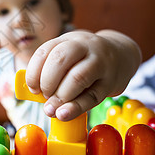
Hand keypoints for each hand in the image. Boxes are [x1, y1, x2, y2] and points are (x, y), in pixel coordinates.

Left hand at [25, 30, 140, 120]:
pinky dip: (75, 108)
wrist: (122, 55)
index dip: (33, 73)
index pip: (44, 51)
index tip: (33, 88)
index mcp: (67, 39)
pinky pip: (92, 96)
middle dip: (46, 82)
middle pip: (59, 59)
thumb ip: (51, 71)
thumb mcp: (69, 57)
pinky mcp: (111, 81)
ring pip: (77, 77)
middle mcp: (84, 46)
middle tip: (45, 96)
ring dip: (60, 96)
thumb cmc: (86, 60)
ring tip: (52, 109)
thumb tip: (33, 93)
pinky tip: (64, 114)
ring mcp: (100, 62)